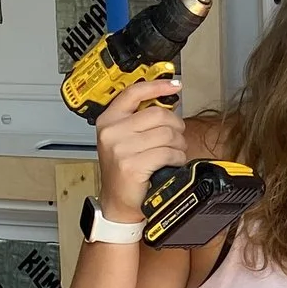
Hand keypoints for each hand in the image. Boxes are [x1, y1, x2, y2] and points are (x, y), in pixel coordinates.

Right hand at [94, 74, 186, 221]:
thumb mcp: (122, 139)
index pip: (134, 93)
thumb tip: (166, 101)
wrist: (117, 202)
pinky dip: (177, 158)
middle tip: (176, 137)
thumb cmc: (124, 170)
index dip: (157, 86)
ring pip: (167, 134)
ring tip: (173, 152)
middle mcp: (111, 132)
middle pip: (158, 114)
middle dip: (175, 126)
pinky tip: (172, 162)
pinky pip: (167, 153)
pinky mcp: (132, 165)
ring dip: (178, 145)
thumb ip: (138, 119)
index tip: (174, 85)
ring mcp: (121, 149)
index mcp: (108, 120)